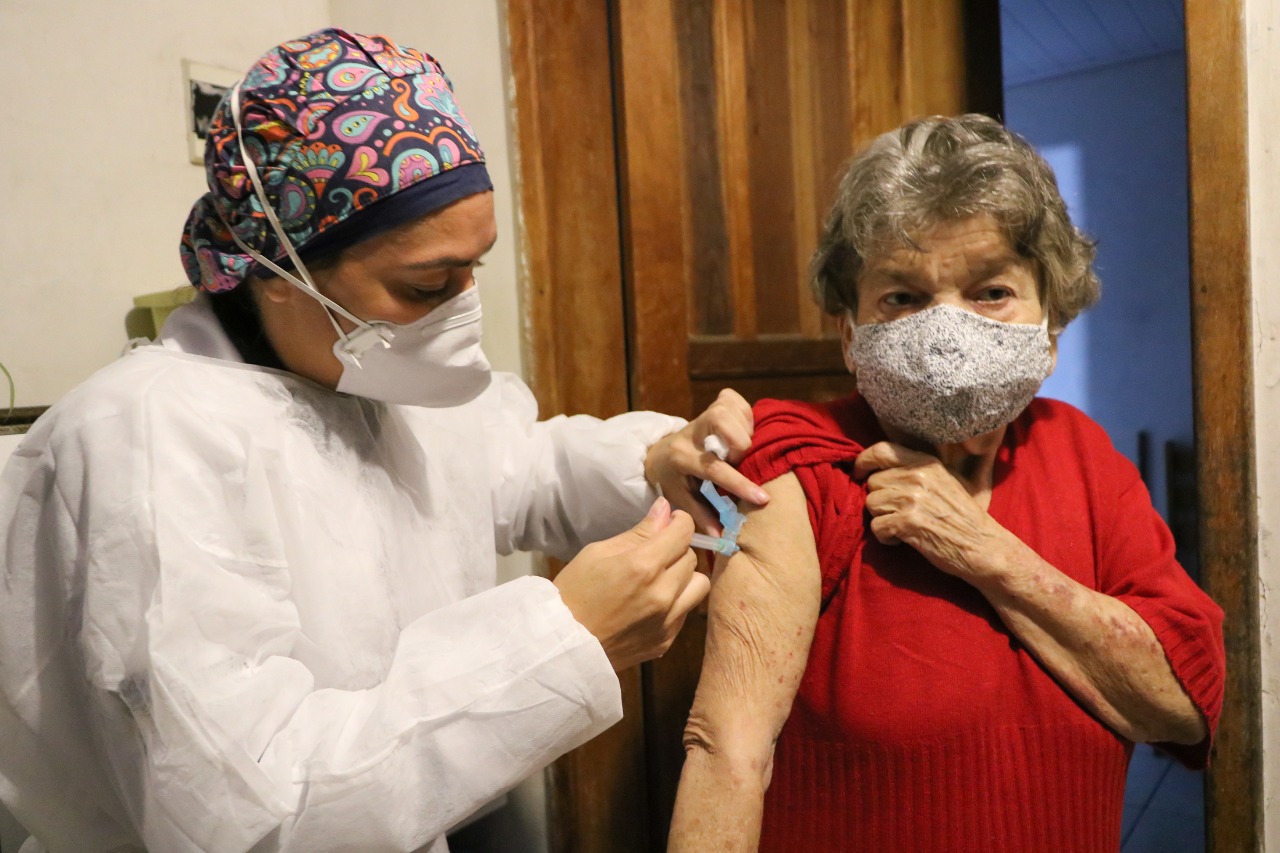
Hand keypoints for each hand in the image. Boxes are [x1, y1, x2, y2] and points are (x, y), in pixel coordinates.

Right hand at [554, 498, 709, 670]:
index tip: (671, 522)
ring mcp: (667, 621)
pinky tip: (651, 604)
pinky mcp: (666, 641)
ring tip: (662, 579)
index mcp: (643, 566)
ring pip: (699, 585)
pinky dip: (675, 602)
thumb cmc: (572, 593)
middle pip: (692, 558)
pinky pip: (685, 611)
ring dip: (685, 576)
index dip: (680, 521)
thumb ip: (638, 533)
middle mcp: (663, 593)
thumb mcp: (597, 553)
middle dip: (677, 549)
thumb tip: (664, 510)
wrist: (562, 645)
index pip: (683, 532)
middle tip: (656, 551)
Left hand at [644, 388, 767, 532]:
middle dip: (738, 441)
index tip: (762, 498)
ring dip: (742, 428)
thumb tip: (722, 536)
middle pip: (719, 419)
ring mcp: (701, 416)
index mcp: (681, 457)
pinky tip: (742, 431)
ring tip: (740, 448)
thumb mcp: (681, 500)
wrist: (660, 454)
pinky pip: (733, 399)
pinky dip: (744, 414)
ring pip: (727, 407)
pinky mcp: (712, 404)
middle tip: (737, 459)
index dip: (740, 484)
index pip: (713, 468)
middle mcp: (690, 432)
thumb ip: (701, 516)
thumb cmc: (673, 481)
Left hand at [853, 442, 1001, 578]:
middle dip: (880, 500)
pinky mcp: (908, 523)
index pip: (880, 450)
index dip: (863, 461)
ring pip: (871, 504)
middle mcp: (918, 476)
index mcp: (926, 462)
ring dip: (882, 519)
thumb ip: (914, 470)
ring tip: (903, 527)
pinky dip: (885, 537)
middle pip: (872, 483)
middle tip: (898, 513)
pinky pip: (876, 527)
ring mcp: (913, 499)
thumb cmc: (961, 516)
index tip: (859, 473)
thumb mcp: (944, 481)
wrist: (983, 546)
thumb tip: (875, 467)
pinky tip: (902, 540)